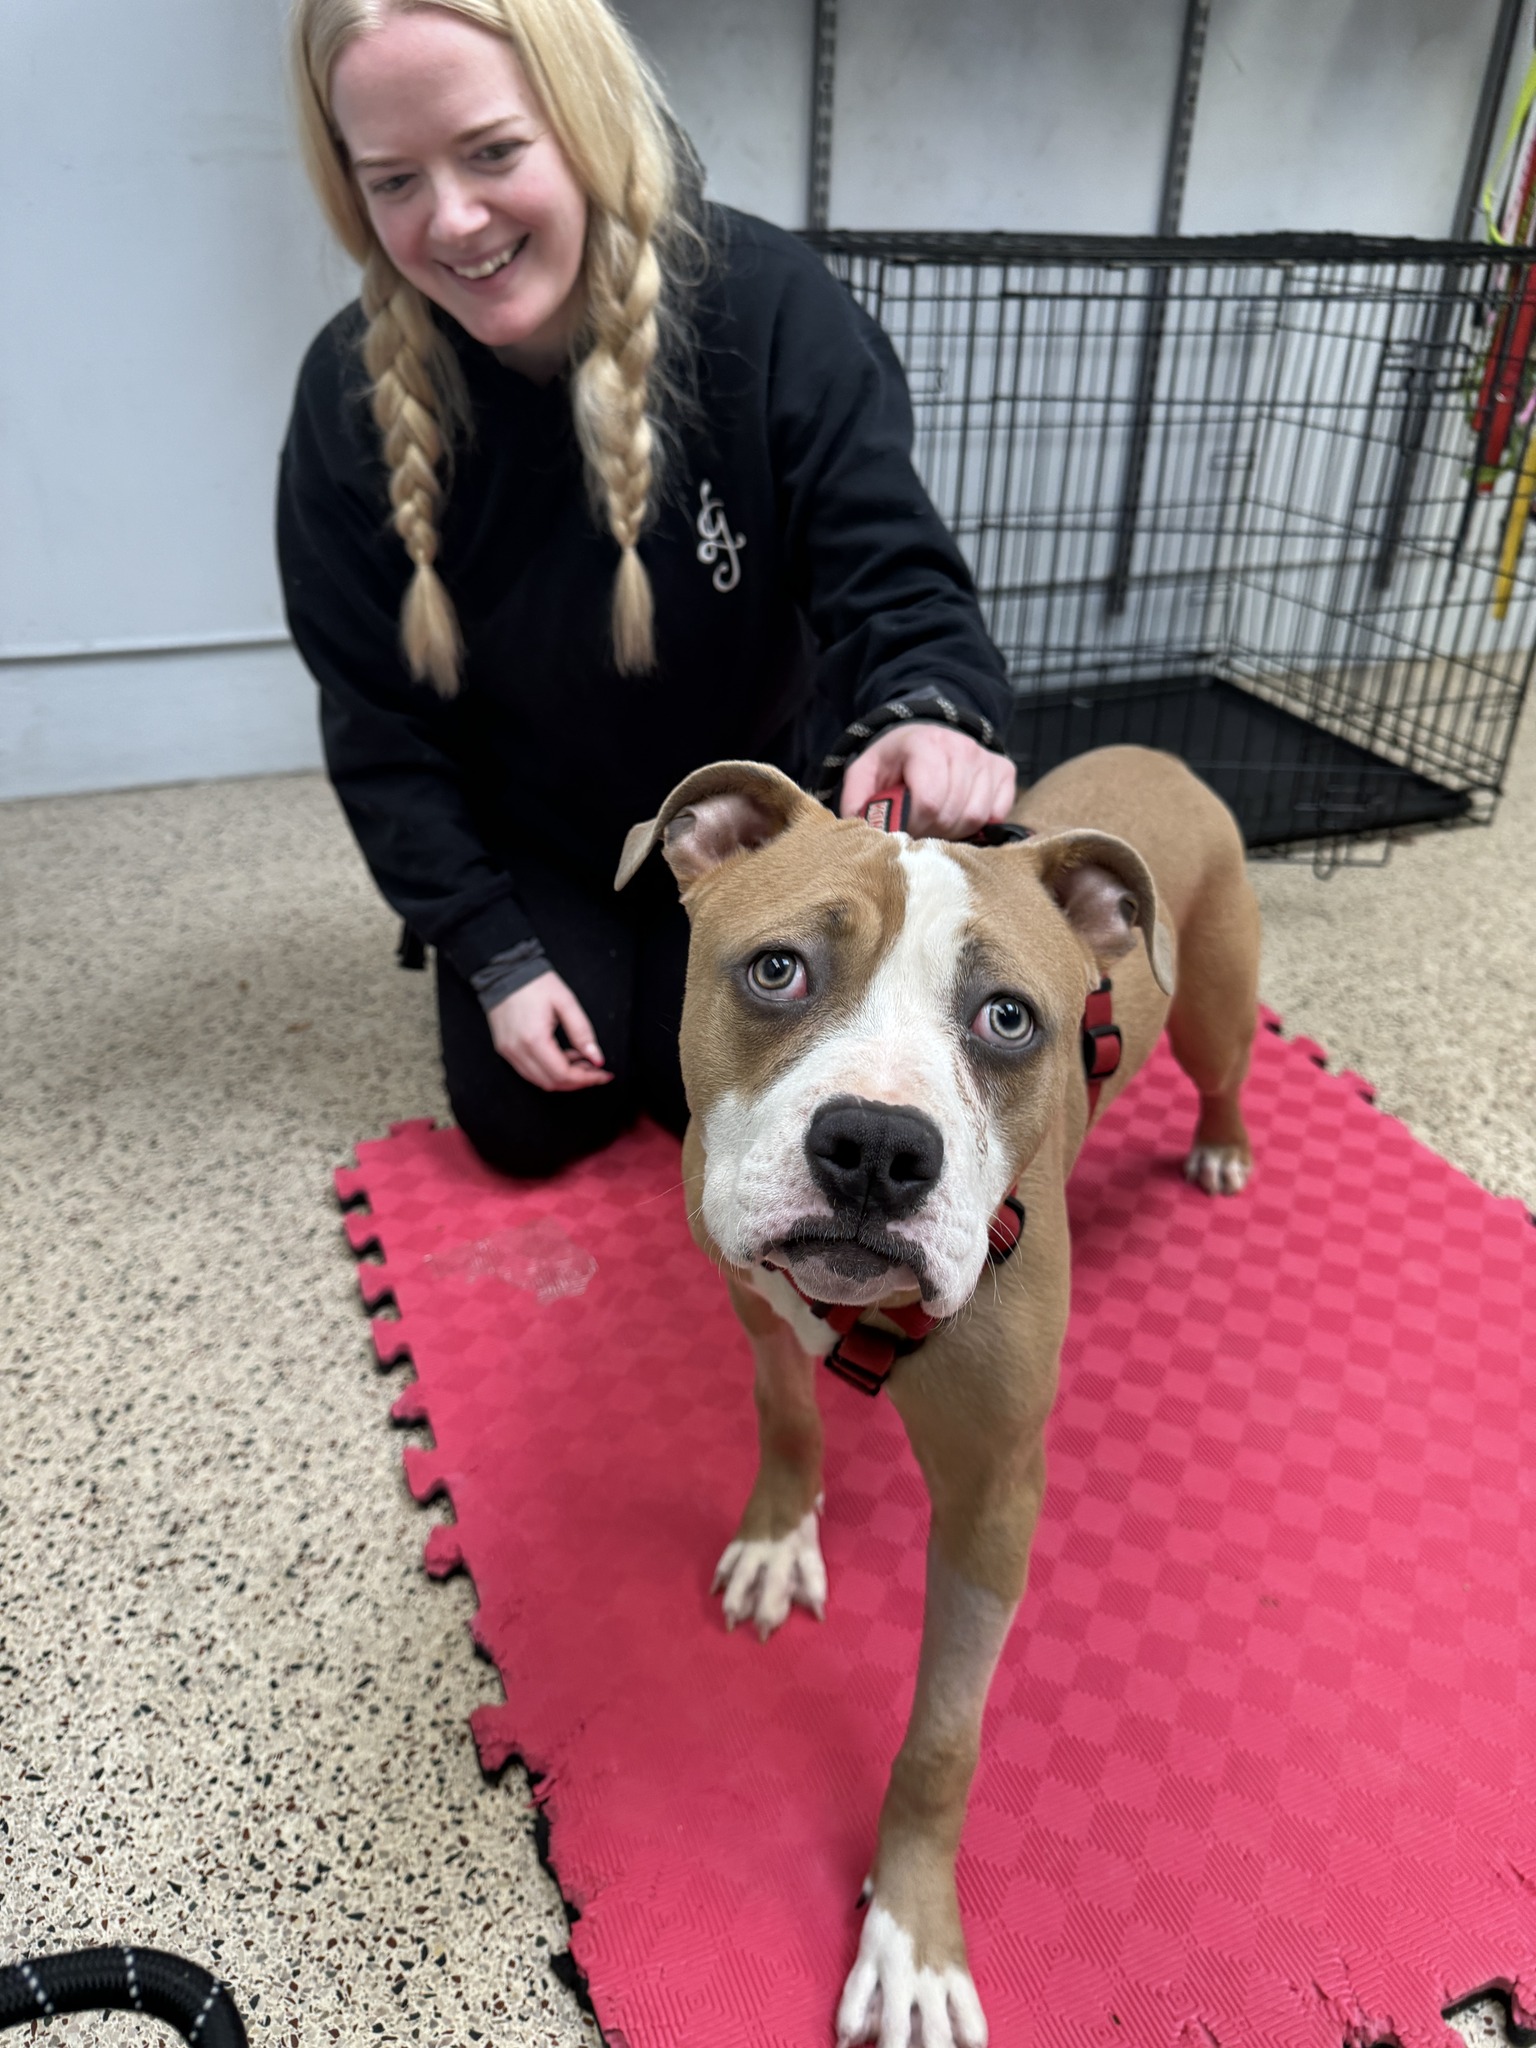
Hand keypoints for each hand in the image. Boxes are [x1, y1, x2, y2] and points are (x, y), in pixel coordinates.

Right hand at [487, 970, 612, 1092]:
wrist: (504, 972)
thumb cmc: (534, 983)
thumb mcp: (566, 1002)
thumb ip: (582, 1033)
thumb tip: (597, 1059)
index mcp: (533, 1039)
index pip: (563, 1074)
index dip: (587, 1079)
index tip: (604, 1074)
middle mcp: (517, 1051)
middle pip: (551, 1083)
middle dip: (577, 1081)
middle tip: (595, 1069)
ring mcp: (508, 1052)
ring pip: (540, 1081)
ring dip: (563, 1077)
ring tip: (580, 1060)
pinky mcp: (505, 1050)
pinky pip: (529, 1071)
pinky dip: (549, 1071)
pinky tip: (562, 1056)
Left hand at [839, 725, 1015, 838]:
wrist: (925, 736)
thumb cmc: (894, 761)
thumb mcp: (865, 773)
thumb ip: (856, 800)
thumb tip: (862, 834)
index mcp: (924, 743)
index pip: (929, 801)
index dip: (914, 824)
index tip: (903, 827)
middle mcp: (961, 746)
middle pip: (952, 813)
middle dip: (932, 831)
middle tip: (918, 828)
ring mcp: (986, 758)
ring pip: (976, 816)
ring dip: (954, 830)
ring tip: (937, 823)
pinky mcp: (1004, 771)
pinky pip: (998, 814)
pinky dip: (979, 824)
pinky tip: (959, 815)